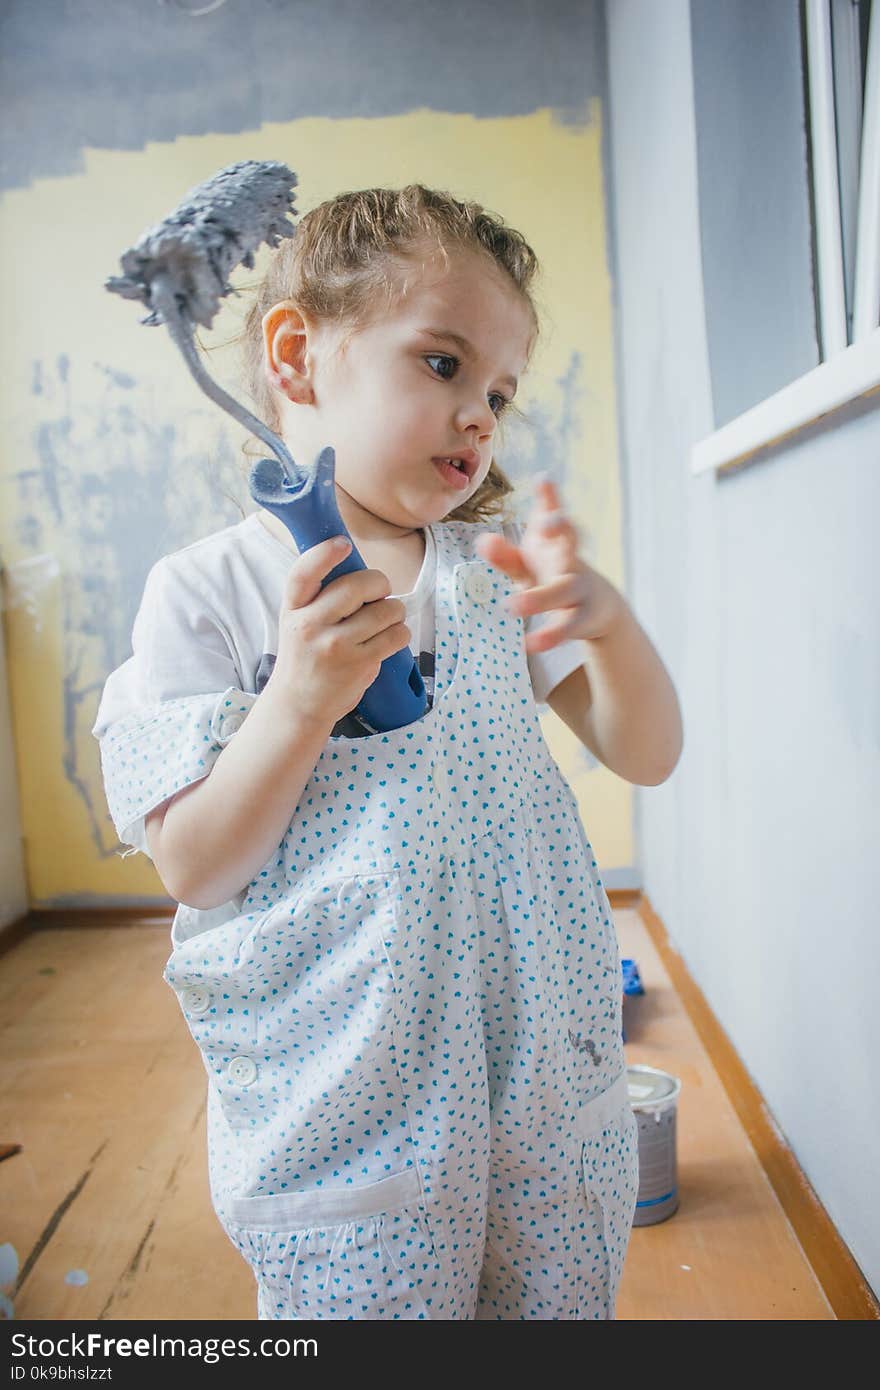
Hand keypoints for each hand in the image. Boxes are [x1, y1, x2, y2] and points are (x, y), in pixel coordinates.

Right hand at [268, 536, 410, 725]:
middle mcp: (311, 625)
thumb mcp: (298, 620)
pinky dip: (400, 633)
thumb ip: (318, 595)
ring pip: (386, 610)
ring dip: (394, 612)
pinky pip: (397, 635)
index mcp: (293, 608)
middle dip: (380, 584)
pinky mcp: (359, 663)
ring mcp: (336, 645)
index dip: (324, 554)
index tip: (342, 545)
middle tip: (380, 593)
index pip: (303, 573)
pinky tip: (390, 638)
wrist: (299, 703)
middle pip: (359, 585)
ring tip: (385, 621)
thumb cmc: (305, 655)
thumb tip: (356, 563)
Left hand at [475, 475, 625, 653]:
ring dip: (540, 598)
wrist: (599, 608)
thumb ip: (506, 555)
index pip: (557, 516)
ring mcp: (580, 590)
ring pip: (564, 591)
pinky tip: (530, 645)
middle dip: (559, 529)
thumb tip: (482, 541)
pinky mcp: (582, 619)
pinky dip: (550, 636)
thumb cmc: (554, 576)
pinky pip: (567, 627)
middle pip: (569, 543)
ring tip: (513, 606)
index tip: (544, 480)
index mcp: (559, 543)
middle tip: (543, 524)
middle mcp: (573, 562)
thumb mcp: (529, 565)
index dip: (550, 499)